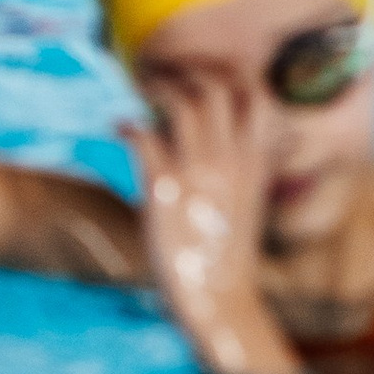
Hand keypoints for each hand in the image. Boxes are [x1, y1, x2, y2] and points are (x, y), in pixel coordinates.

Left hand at [129, 76, 299, 373]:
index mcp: (255, 161)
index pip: (252, 96)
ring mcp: (198, 171)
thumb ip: (244, 169)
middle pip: (213, 88)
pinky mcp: (164, 188)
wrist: (221, 298)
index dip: (225, 78)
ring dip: (156, 91)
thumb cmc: (229, 254)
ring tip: (141, 95)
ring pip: (180, 102)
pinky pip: (142, 135)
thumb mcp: (250, 203)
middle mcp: (230, 159)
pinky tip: (118, 128)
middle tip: (165, 82)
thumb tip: (236, 147)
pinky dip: (127, 124)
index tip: (202, 78)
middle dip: (186, 75)